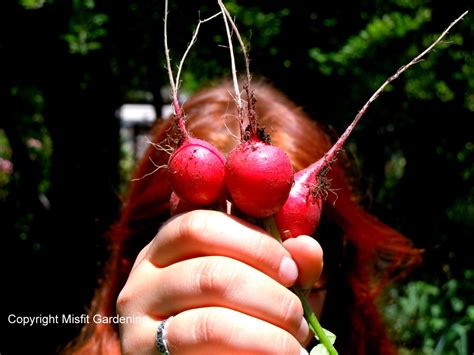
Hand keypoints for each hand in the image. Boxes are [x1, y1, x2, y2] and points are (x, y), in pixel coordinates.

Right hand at [117, 210, 322, 353]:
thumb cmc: (233, 314)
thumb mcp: (259, 283)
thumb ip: (283, 263)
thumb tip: (306, 247)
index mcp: (169, 245)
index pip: (201, 224)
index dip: (254, 243)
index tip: (290, 270)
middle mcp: (145, 274)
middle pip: (210, 271)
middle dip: (267, 294)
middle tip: (296, 314)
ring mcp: (138, 316)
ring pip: (209, 318)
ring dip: (267, 331)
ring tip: (293, 341)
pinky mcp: (141, 351)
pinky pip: (202, 347)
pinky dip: (255, 349)